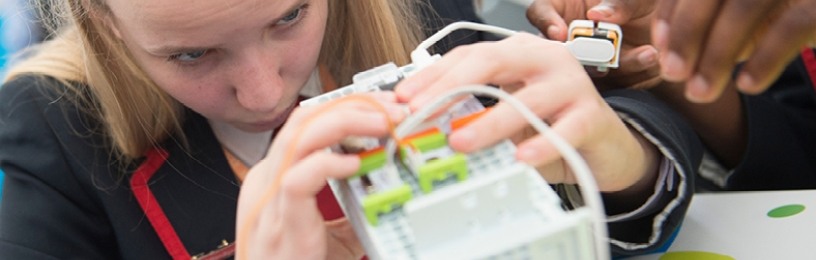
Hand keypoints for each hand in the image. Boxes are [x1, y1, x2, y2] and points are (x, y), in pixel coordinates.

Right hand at [235, 93, 404, 258]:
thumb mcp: (327, 235)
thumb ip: (347, 212)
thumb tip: (380, 196)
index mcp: (276, 175)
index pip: (309, 121)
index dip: (348, 107)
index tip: (385, 108)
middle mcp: (268, 178)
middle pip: (305, 118)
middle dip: (353, 106)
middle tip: (392, 111)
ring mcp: (269, 197)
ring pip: (300, 136)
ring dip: (347, 123)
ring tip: (381, 126)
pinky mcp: (280, 219)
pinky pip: (298, 179)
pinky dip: (328, 164)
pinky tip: (354, 165)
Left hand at [395, 33, 657, 192]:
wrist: (603, 145)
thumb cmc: (549, 124)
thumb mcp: (506, 113)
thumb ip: (473, 111)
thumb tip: (423, 124)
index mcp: (518, 53)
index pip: (467, 56)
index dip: (431, 76)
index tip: (402, 99)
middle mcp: (543, 59)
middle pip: (492, 61)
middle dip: (449, 87)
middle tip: (421, 113)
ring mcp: (570, 83)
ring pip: (525, 99)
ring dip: (488, 122)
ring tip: (461, 141)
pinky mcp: (592, 115)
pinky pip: (563, 130)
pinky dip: (540, 145)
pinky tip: (521, 158)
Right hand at [526, 0, 662, 89]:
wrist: (673, 27)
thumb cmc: (644, 5)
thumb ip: (618, 1)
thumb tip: (599, 14)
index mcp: (569, 8)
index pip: (541, 11)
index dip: (546, 22)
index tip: (559, 32)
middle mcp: (577, 36)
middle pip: (563, 52)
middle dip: (586, 54)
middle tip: (605, 49)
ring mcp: (594, 59)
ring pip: (593, 73)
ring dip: (619, 66)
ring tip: (646, 53)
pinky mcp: (614, 78)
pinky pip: (617, 84)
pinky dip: (636, 76)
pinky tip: (650, 59)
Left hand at [654, 0, 815, 101]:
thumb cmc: (775, 15)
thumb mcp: (729, 14)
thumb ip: (698, 24)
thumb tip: (662, 54)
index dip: (668, 12)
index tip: (657, 48)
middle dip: (687, 33)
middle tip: (673, 73)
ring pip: (744, 8)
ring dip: (717, 56)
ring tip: (700, 92)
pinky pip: (790, 27)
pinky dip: (764, 60)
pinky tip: (747, 85)